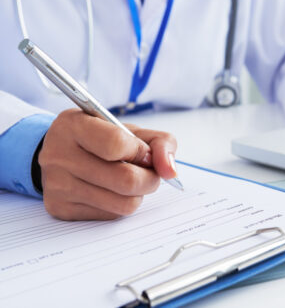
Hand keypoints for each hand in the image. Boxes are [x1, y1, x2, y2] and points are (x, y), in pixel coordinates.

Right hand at [38, 109, 177, 220]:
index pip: (116, 144)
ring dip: (138, 193)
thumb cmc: (100, 137)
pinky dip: (121, 203)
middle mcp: (61, 155)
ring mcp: (58, 185)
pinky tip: (113, 190)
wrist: (59, 152)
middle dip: (150, 178)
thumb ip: (159, 142)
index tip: (146, 153)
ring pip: (123, 203)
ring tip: (132, 180)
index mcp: (75, 125)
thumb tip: (170, 171)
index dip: (141, 151)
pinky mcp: (61, 209)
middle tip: (149, 172)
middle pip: (126, 180)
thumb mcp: (129, 129)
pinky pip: (111, 215)